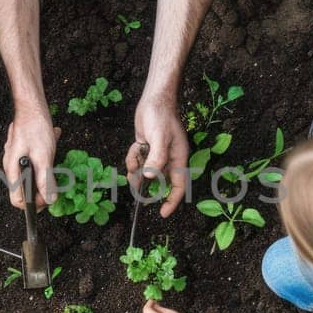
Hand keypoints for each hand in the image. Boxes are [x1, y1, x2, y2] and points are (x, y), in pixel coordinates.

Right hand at [3, 108, 58, 209]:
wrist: (32, 105)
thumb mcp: (43, 157)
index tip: (47, 200)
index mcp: (13, 170)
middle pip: (25, 189)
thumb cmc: (35, 128)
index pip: (17, 200)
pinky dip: (44, 157)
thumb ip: (45, 180)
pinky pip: (34, 161)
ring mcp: (16, 158)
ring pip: (31, 175)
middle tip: (54, 181)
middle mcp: (12, 166)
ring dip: (45, 170)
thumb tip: (49, 199)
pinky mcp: (23, 151)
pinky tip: (52, 143)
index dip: (32, 204)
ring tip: (53, 157)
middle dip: (42, 187)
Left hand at [128, 94, 188, 217]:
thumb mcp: (160, 138)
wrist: (154, 99)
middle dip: (146, 183)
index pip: (178, 186)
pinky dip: (134, 157)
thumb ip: (157, 159)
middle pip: (158, 182)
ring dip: (137, 169)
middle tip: (136, 181)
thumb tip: (151, 178)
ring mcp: (157, 154)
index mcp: (178, 159)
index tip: (162, 213)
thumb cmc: (162, 117)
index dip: (171, 201)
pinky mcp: (147, 149)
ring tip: (135, 159)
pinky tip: (136, 146)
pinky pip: (138, 161)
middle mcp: (169, 159)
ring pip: (145, 172)